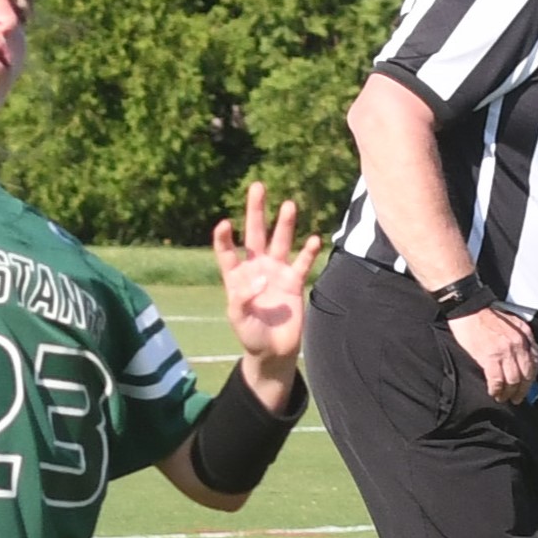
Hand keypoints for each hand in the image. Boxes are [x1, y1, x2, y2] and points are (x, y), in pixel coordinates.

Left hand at [211, 176, 315, 385]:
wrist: (273, 350)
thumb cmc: (250, 335)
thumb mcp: (238, 318)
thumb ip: (242, 298)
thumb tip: (261, 278)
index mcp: (236, 276)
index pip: (227, 250)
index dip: (224, 237)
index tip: (225, 224)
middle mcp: (256, 268)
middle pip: (255, 233)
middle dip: (256, 211)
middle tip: (257, 187)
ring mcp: (276, 272)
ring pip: (280, 242)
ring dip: (284, 224)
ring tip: (288, 204)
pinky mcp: (294, 282)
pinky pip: (302, 263)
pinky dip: (308, 252)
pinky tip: (313, 239)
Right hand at [449, 301, 536, 403]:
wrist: (468, 308)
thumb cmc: (485, 315)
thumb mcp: (511, 323)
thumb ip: (519, 338)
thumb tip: (521, 356)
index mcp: (524, 334)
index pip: (535, 362)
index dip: (531, 378)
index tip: (527, 386)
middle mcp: (518, 344)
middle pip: (526, 375)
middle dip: (522, 390)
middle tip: (517, 398)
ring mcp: (505, 351)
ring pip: (513, 381)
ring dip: (509, 393)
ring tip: (503, 398)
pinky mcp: (489, 357)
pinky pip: (497, 381)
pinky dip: (496, 390)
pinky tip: (493, 393)